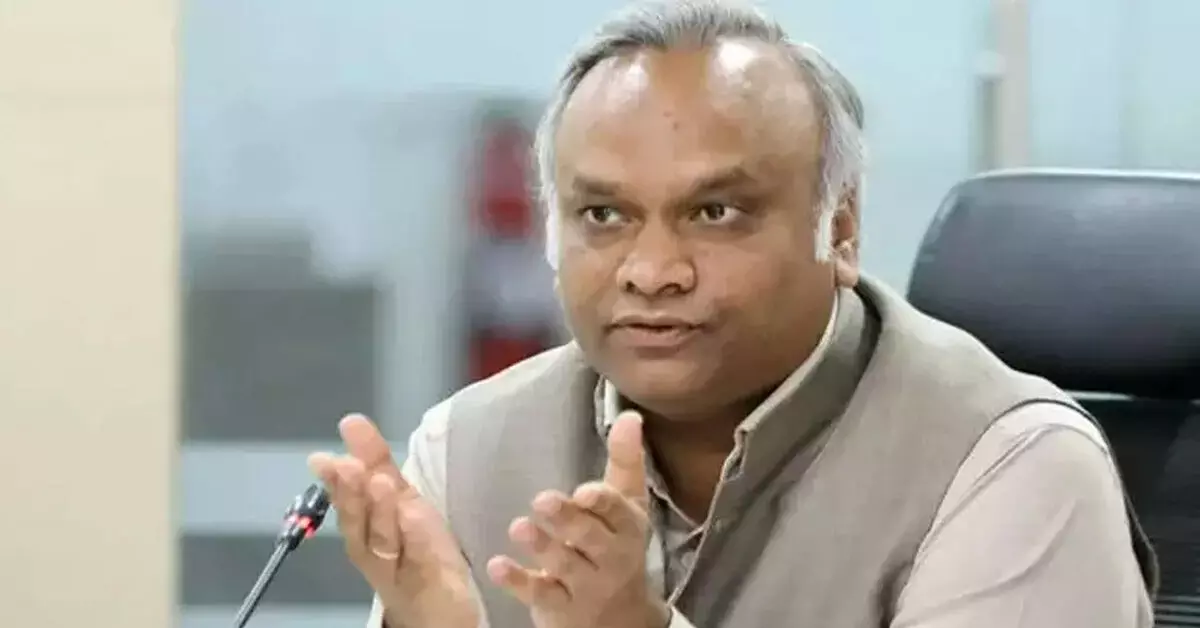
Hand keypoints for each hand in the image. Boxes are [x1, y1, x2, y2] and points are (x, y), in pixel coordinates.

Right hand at [309, 415, 478, 627]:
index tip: (323, 459)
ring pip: (384, 542)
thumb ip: (376, 463)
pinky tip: (415, 515)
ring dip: (381, 512)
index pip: (348, 502)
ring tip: (381, 482)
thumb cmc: (413, 549)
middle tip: (348, 465)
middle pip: (360, 524)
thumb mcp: (399, 501)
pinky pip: (422, 559)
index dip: (336, 482)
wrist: (438, 608)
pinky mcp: (431, 581)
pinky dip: (416, 538)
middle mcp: (375, 552)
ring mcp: (402, 570)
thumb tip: (349, 423)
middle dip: (353, 494)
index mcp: (365, 530)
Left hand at [487, 411, 670, 627]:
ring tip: (519, 526)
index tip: (585, 491)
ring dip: (542, 546)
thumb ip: (625, 461)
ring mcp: (586, 587)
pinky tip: (497, 565)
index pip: (619, 513)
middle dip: (568, 520)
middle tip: (542, 500)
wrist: (622, 620)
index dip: (603, 503)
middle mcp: (611, 559)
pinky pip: (539, 595)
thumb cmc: (618, 547)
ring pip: (565, 566)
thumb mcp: (628, 506)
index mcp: (627, 528)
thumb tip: (630, 416)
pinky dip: (518, 581)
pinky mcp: (560, 608)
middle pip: (591, 539)